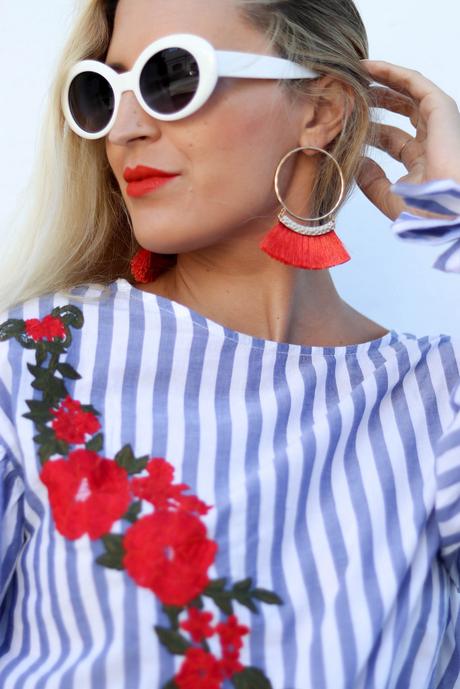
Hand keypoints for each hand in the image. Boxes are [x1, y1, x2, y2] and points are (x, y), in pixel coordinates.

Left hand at [356, 60, 459, 220]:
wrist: (447, 208)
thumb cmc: (425, 211)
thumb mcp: (390, 198)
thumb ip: (372, 182)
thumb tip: (357, 164)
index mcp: (423, 163)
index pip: (394, 141)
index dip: (372, 131)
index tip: (348, 125)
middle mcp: (432, 141)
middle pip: (403, 113)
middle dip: (378, 102)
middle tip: (352, 95)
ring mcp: (438, 123)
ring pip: (409, 93)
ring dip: (383, 82)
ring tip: (356, 73)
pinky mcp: (441, 107)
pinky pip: (414, 83)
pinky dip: (392, 73)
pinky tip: (369, 68)